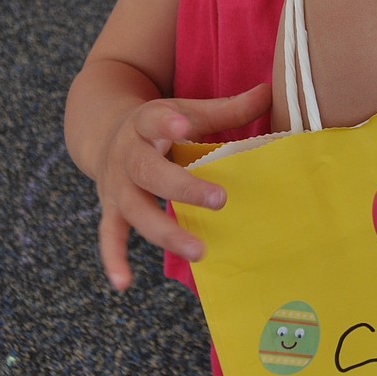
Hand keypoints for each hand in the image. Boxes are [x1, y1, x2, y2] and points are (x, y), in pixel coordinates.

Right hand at [94, 84, 270, 289]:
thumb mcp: (187, 111)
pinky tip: (124, 283)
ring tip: (198, 251)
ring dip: (165, 232)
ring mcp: (116, 185)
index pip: (154, 120)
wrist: (104, 131)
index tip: (184, 126)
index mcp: (146, 123)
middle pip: (149, 172)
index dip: (167, 123)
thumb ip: (228, 108)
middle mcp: (127, 155)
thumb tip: (271, 92)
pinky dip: (114, 259)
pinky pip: (110, 235)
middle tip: (220, 200)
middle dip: (182, 187)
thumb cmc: (160, 123)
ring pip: (136, 210)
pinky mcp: (111, 209)